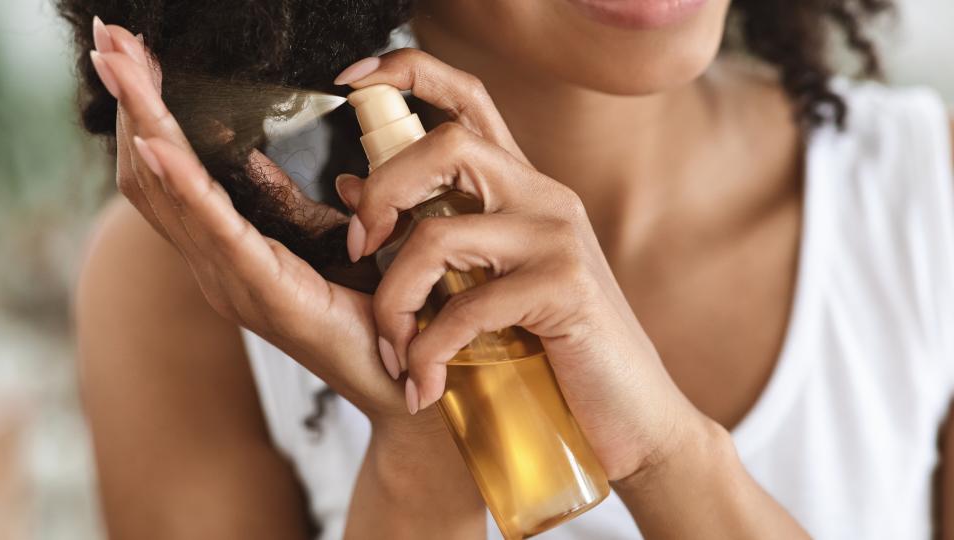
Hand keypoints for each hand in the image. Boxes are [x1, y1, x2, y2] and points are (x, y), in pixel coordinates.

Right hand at [87, 20, 430, 436]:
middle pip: (155, 173)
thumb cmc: (375, 312)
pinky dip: (183, 184)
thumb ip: (304, 212)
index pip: (172, 173)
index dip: (149, 114)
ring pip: (170, 191)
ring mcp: (232, 281)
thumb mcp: (337, 247)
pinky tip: (156, 143)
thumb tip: (303, 169)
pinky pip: (216, 230)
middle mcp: (216, 265)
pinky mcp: (264, 292)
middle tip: (107, 40)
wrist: (405, 378)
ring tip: (120, 63)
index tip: (134, 56)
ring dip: (144, 122)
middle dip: (133, 103)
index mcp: (230, 251)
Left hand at [336, 49, 712, 481]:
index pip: (467, 97)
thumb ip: (432, 231)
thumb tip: (352, 186)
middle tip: (360, 250)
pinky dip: (429, 349)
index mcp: (522, 188)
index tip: (348, 84)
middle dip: (381, 193)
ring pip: (439, 233)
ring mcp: (559, 239)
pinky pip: (468, 306)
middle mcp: (544, 197)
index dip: (407, 73)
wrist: (632, 414)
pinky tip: (426, 383)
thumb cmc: (552, 349)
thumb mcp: (487, 281)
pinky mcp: (567, 289)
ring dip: (394, 301)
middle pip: (445, 144)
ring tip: (395, 351)